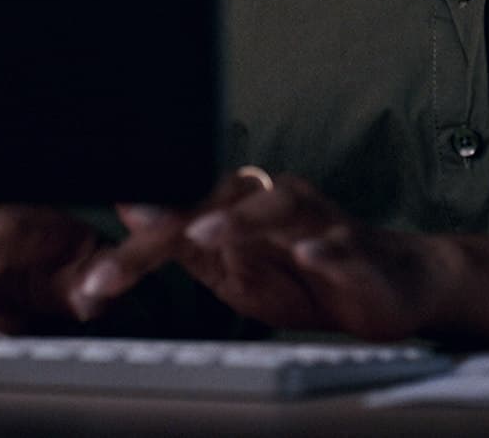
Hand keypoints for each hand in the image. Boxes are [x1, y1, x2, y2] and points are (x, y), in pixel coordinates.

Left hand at [73, 170, 488, 345]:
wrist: (397, 285)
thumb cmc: (309, 277)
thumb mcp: (235, 270)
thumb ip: (185, 241)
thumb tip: (131, 208)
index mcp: (237, 209)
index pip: (175, 222)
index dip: (130, 254)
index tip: (90, 286)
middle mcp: (272, 202)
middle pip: (213, 204)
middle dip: (163, 234)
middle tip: (118, 272)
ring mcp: (316, 221)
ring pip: (276, 206)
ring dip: (237, 220)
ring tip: (201, 236)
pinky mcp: (357, 249)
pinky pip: (339, 243)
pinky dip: (322, 248)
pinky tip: (305, 257)